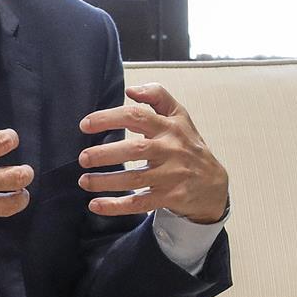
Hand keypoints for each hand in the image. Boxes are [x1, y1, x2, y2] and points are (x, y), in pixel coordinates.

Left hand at [78, 84, 228, 222]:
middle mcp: (171, 150)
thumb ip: (158, 97)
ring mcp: (172, 175)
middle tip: (83, 157)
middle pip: (135, 149)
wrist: (214, 185)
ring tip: (84, 181)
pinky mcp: (170, 197)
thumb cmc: (189, 147)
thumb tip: (131, 90)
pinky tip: (96, 205)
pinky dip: (117, 205)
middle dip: (105, 154)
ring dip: (106, 181)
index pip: (137, 116)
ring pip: (135, 178)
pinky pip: (140, 202)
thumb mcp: (180, 117)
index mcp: (170, 128)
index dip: (109, 118)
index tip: (85, 125)